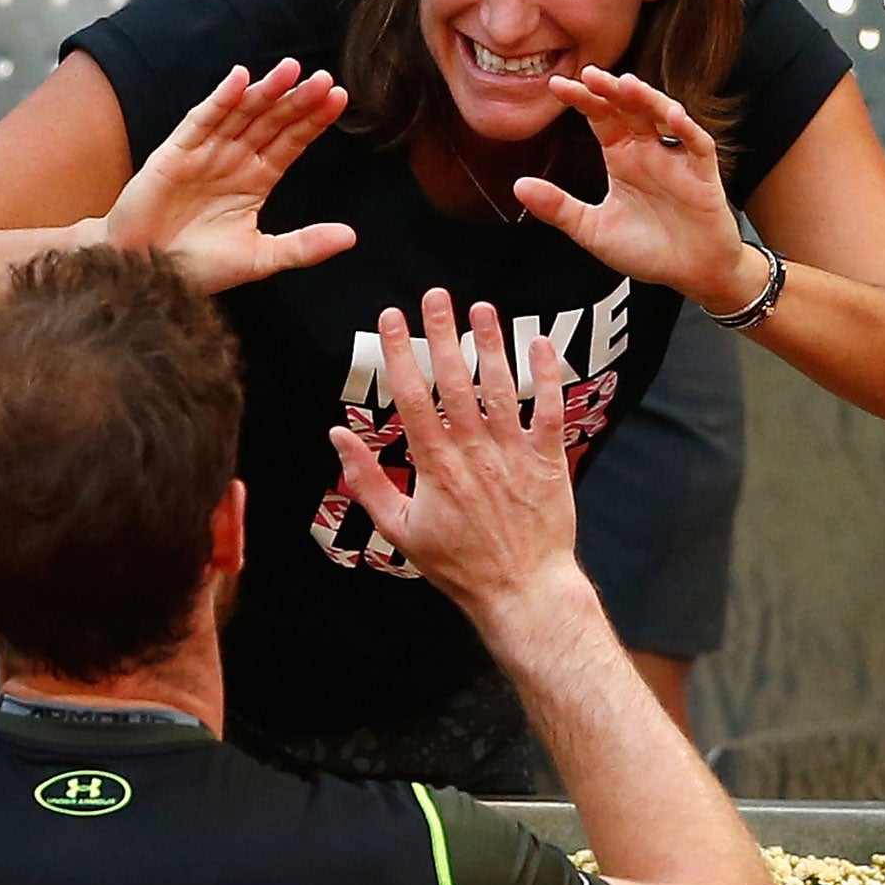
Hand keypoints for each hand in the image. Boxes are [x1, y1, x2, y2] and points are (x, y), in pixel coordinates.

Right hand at [104, 59, 355, 292]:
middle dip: (297, 101)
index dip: (312, 120)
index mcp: (255, 180)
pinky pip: (201, 120)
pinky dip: (220, 99)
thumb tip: (350, 237)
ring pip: (241, 114)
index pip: (290, 142)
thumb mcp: (259, 259)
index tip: (338, 99)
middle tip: (323, 79)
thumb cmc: (196, 267)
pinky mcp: (175, 153)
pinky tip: (240, 79)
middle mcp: (233, 160)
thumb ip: (304, 246)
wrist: (145, 275)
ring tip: (291, 70)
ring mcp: (205, 153)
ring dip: (265, 91)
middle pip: (271, 122)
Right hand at [328, 291, 579, 621]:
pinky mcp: (548, 460)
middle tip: (436, 296)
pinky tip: (540, 341)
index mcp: (434, 464)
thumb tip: (336, 435)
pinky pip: (549, 410)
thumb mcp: (398, 528)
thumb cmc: (457, 564)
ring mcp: (513, 453)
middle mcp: (474, 450)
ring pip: (501, 388)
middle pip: (455, 381)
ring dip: (491, 344)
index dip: (400, 353)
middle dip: (442, 334)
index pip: (412, 396)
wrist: (520, 589)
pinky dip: (546, 375)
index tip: (392, 317)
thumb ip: (365, 479)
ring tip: (482, 307)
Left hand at [524, 67, 752, 311]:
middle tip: (588, 73)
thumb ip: (558, 208)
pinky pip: (697, 145)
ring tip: (625, 84)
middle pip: (629, 108)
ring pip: (663, 116)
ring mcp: (677, 159)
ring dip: (646, 98)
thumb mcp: (592, 230)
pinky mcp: (703, 175)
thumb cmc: (646, 249)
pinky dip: (686, 129)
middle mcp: (648, 150)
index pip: (600, 117)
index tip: (556, 86)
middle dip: (610, 89)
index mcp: (622, 157)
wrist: (690, 274)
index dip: (582, 100)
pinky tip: (671, 117)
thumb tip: (518, 186)